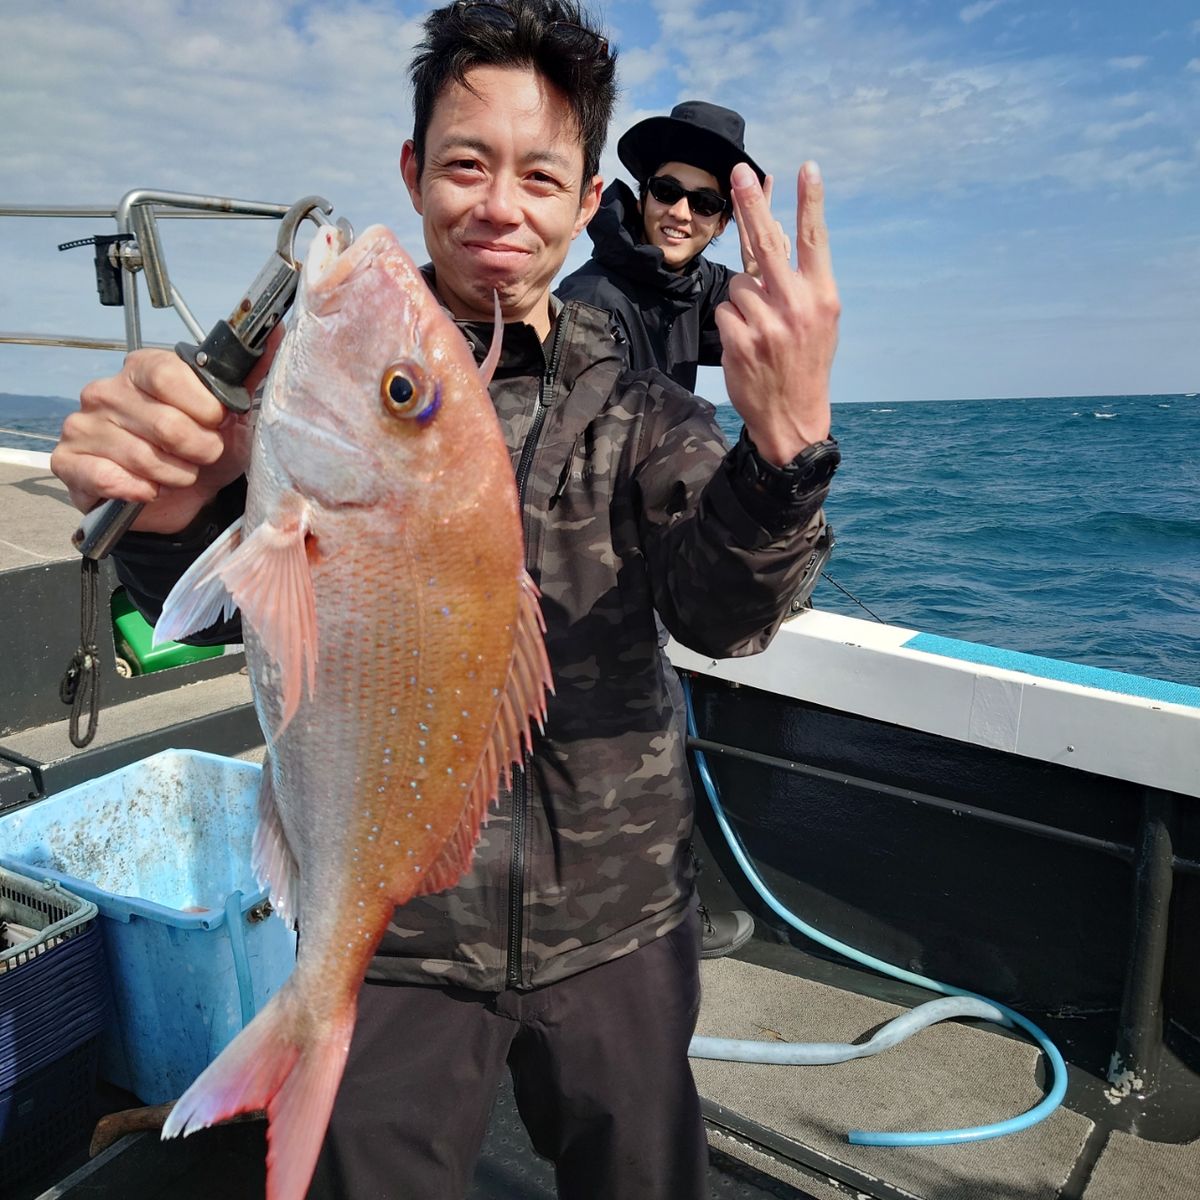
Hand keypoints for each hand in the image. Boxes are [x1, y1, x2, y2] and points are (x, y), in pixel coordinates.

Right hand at [50, 329, 278, 533]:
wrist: (187, 499)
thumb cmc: (206, 451)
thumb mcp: (238, 415)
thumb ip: (252, 374)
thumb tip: (280, 329)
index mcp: (143, 369)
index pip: (170, 375)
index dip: (204, 408)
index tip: (217, 421)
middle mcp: (107, 390)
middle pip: (165, 423)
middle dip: (199, 449)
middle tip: (203, 455)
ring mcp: (84, 425)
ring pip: (143, 457)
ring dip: (175, 474)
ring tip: (179, 473)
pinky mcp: (70, 461)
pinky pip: (106, 477)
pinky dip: (139, 490)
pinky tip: (149, 490)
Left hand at [716, 161, 838, 465]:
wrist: (793, 420)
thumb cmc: (805, 364)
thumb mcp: (818, 321)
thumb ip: (799, 282)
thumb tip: (774, 236)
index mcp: (822, 298)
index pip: (814, 241)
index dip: (810, 202)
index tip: (806, 168)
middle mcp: (797, 307)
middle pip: (767, 243)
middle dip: (752, 204)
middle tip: (738, 172)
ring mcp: (767, 324)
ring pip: (738, 285)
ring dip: (743, 302)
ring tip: (761, 332)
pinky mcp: (740, 341)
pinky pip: (725, 310)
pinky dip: (731, 323)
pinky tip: (747, 346)